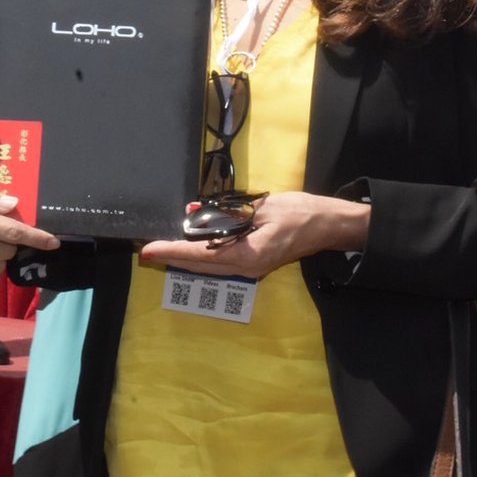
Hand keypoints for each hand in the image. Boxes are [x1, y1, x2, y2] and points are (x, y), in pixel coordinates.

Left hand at [138, 191, 368, 279]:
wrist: (328, 225)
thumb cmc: (299, 213)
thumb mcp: (261, 207)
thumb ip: (226, 212)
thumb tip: (194, 212)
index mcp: (247, 256)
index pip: (200, 254)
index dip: (173, 250)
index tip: (150, 250)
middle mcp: (246, 269)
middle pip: (199, 266)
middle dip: (172, 257)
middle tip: (147, 251)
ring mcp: (250, 269)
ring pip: (208, 267)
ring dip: (185, 258)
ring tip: (161, 249)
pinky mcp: (253, 263)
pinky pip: (220, 262)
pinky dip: (201, 254)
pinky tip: (189, 244)